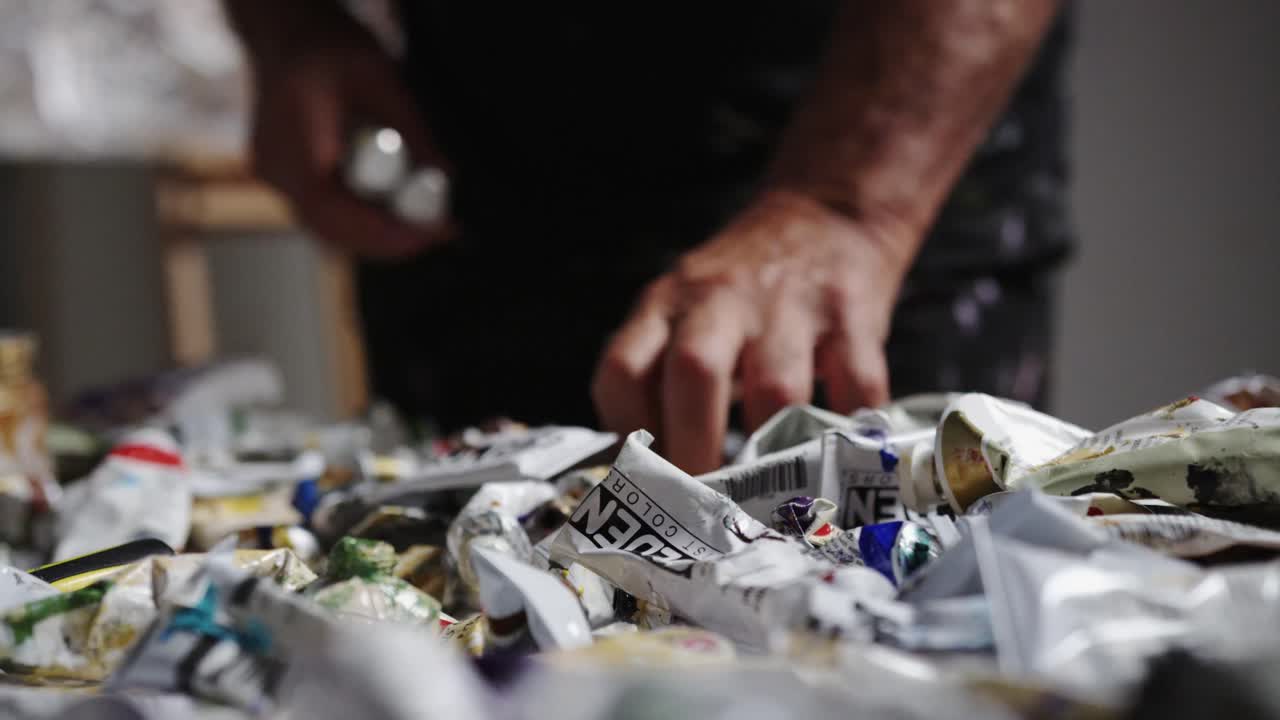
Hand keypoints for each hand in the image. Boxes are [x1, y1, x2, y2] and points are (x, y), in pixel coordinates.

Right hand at [244, 8, 449, 257]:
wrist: (285, 32)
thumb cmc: (331, 46)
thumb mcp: (382, 78)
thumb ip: (413, 130)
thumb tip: (446, 177)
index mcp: (292, 133)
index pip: (331, 206)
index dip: (383, 230)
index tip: (431, 231)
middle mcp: (273, 163)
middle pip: (330, 227)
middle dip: (389, 241)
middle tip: (440, 233)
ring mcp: (272, 175)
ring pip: (326, 227)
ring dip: (378, 235)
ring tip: (428, 226)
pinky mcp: (281, 180)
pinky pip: (323, 215)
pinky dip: (361, 222)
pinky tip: (398, 216)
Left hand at [592, 191, 911, 473]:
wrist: (826, 213)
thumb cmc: (744, 286)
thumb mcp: (683, 308)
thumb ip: (658, 374)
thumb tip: (643, 474)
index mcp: (667, 304)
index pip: (624, 369)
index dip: (627, 433)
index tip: (648, 478)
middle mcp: (721, 300)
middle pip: (695, 373)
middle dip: (695, 451)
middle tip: (704, 510)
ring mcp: (789, 306)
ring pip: (777, 390)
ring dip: (771, 456)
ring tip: (770, 503)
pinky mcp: (852, 315)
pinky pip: (854, 388)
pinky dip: (847, 433)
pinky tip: (838, 457)